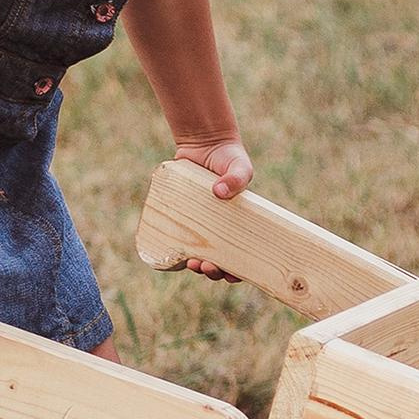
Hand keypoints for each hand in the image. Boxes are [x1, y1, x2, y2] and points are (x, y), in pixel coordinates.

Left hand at [172, 134, 250, 279]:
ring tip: (193, 264)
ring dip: (198, 265)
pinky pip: (180, 238)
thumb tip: (219, 191)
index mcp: (239, 225)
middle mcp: (220, 229)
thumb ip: (236, 177)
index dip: (237, 271)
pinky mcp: (182, 216)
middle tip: (207, 267)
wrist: (204, 144)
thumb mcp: (240, 167)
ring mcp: (200, 224)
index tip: (230, 275)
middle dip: (214, 272)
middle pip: (219, 262)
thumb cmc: (229, 158)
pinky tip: (176, 253)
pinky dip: (179, 249)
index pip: (242, 256)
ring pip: (199, 255)